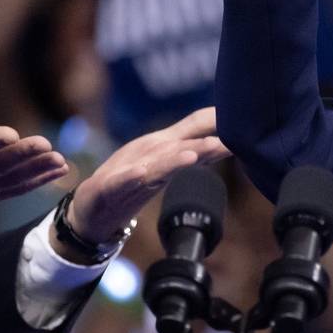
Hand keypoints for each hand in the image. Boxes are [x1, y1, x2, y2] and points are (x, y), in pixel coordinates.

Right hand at [65, 108, 227, 249]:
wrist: (92, 206)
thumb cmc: (129, 176)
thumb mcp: (164, 159)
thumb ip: (193, 145)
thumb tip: (227, 140)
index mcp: (164, 151)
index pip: (194, 139)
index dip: (216, 133)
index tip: (240, 126)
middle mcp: (148, 158)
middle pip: (177, 151)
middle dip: (200, 146)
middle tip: (223, 142)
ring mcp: (128, 173)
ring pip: (152, 167)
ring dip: (171, 160)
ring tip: (190, 156)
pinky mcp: (108, 188)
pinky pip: (120, 183)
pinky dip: (129, 178)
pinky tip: (140, 173)